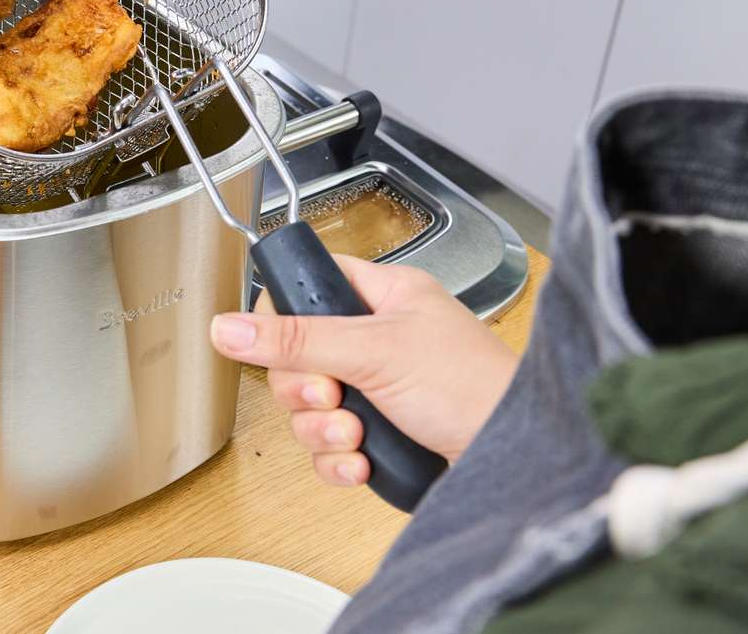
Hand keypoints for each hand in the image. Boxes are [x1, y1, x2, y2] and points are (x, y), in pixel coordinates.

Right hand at [210, 254, 516, 488]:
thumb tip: (229, 326)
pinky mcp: (383, 436)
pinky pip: (330, 448)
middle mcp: (380, 340)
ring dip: (323, 430)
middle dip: (306, 390)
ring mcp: (380, 390)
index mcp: (384, 297)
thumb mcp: (374, 351)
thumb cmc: (476, 388)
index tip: (282, 344)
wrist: (518, 461)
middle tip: (332, 395)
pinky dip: (338, 461)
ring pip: (310, 408)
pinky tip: (364, 462)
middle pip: (298, 357)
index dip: (284, 315)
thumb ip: (297, 339)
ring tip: (357, 434)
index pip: (309, 285)